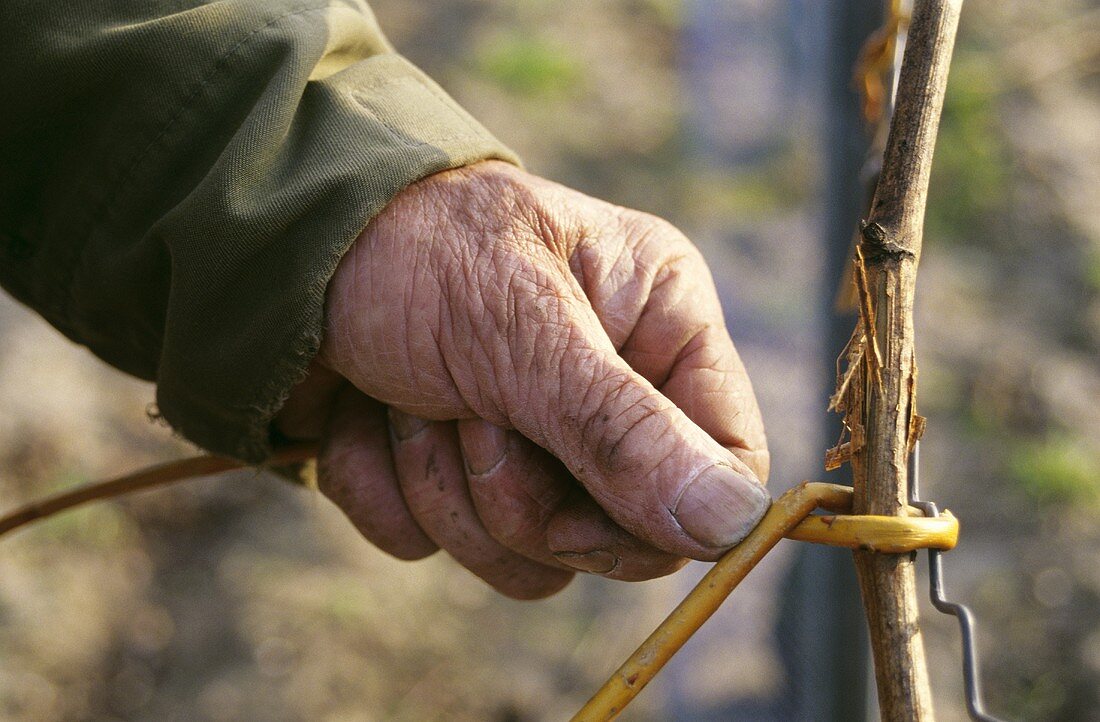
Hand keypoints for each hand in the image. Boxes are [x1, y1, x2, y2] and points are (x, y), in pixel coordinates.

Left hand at [277, 161, 768, 598]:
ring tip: (408, 398)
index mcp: (657, 323)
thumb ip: (623, 429)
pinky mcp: (456, 475)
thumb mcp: (521, 328)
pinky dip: (385, 488)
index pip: (728, 459)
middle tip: (464, 411)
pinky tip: (366, 414)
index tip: (583, 508)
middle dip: (517, 490)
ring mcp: (532, 440)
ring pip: (527, 557)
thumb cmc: (411, 253)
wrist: (273, 256)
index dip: (662, 510)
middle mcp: (609, 385)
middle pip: (620, 531)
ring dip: (441, 487)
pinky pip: (438, 547)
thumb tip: (732, 522)